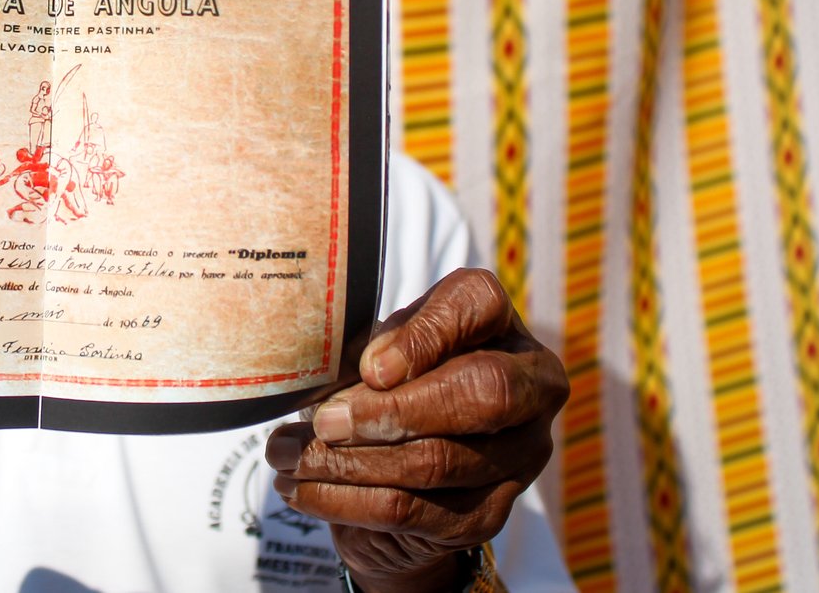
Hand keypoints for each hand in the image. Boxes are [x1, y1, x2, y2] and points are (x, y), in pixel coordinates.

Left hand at [264, 268, 566, 591]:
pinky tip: (300, 489)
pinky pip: (413, 511)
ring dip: (350, 462)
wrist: (398, 467)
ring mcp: (519, 456)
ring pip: (438, 461)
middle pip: (482, 393)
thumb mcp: (377, 348)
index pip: (478, 305)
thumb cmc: (386, 381)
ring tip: (288, 454)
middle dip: (394, 411)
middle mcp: (530, 388)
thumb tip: (367, 375)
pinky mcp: (488, 514)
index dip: (425, 335)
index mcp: (501, 324)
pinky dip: (345, 501)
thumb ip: (374, 349)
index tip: (369, 367)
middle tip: (324, 420)